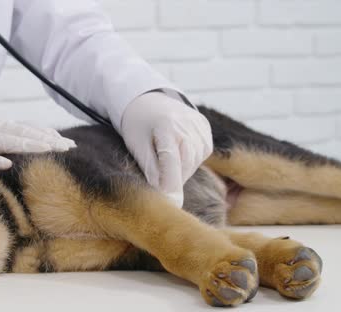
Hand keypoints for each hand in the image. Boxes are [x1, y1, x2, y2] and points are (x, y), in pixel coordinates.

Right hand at [0, 116, 75, 168]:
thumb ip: (22, 138)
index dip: (51, 135)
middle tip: (66, 147)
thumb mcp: (3, 135)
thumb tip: (50, 142)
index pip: (33, 129)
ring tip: (46, 148)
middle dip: (46, 139)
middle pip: (25, 133)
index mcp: (7, 127)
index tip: (71, 145)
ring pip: (8, 141)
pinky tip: (7, 164)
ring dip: (28, 143)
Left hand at [120, 92, 212, 206]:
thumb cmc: (138, 125)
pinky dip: (188, 160)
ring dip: (179, 170)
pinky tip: (177, 151)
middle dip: (171, 178)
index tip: (170, 205)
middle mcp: (188, 124)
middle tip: (156, 177)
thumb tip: (165, 197)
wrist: (148, 100)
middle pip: (185, 165)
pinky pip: (201, 155)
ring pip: (193, 163)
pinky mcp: (206, 129)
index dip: (171, 185)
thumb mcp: (137, 146)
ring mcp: (200, 126)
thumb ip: (151, 170)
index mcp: (166, 126)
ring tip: (163, 157)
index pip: (171, 162)